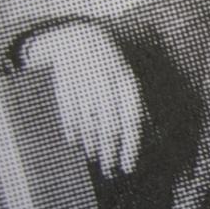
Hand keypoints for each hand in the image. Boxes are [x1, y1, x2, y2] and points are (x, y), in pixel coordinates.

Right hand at [22, 23, 146, 176]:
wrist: (78, 37)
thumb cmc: (110, 65)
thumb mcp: (126, 78)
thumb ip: (133, 104)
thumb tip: (146, 135)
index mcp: (127, 81)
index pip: (131, 120)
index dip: (130, 146)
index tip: (128, 167)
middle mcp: (106, 83)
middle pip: (109, 127)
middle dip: (110, 153)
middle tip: (110, 171)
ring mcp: (83, 85)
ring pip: (89, 125)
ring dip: (92, 146)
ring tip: (96, 159)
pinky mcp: (64, 86)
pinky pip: (69, 116)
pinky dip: (73, 133)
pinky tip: (76, 144)